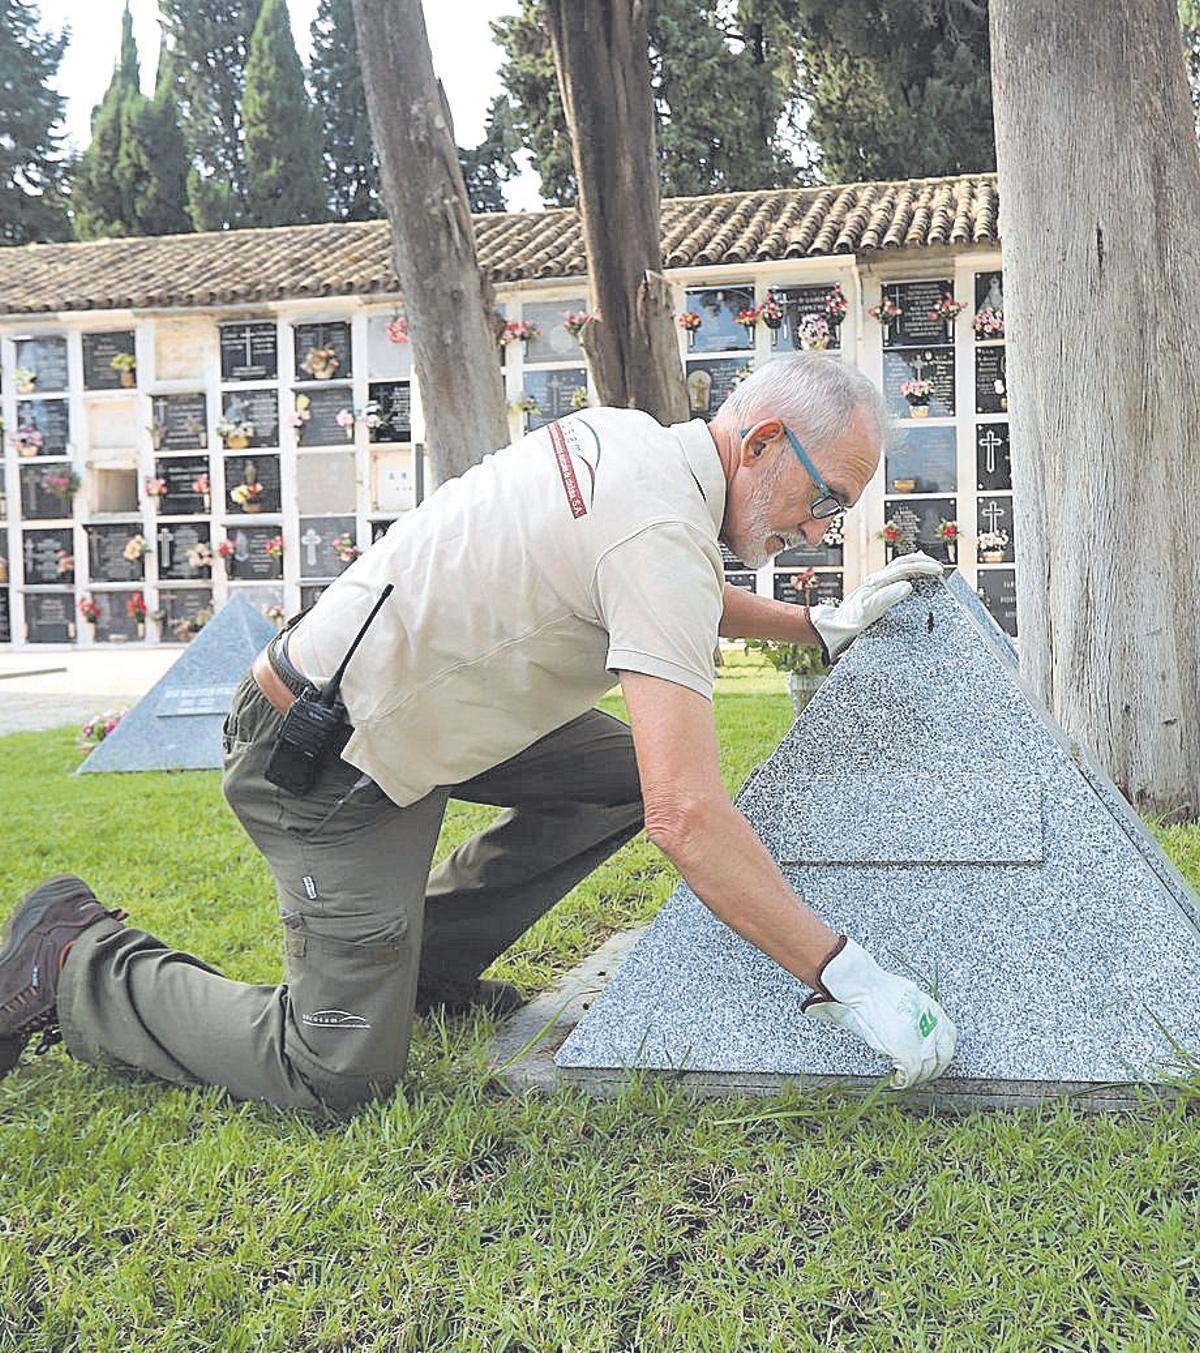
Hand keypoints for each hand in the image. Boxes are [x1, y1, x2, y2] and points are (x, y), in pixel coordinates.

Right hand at [802, 937, 956, 1088]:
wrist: (866, 989)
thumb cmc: (880, 989)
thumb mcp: (910, 997)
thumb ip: (919, 1014)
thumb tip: (915, 1025)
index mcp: (935, 1011)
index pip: (949, 1038)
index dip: (943, 1052)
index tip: (936, 1058)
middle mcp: (933, 1027)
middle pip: (942, 1057)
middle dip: (932, 1069)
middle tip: (921, 1074)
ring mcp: (922, 1041)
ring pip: (927, 1068)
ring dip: (917, 1077)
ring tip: (906, 1078)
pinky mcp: (908, 1053)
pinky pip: (911, 1073)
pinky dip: (903, 1081)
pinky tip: (896, 1080)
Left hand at [808, 550, 942, 661]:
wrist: (837, 626)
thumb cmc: (852, 619)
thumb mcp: (870, 608)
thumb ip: (888, 596)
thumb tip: (908, 586)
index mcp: (880, 579)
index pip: (905, 566)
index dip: (924, 566)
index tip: (939, 571)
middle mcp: (879, 579)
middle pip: (904, 562)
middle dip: (923, 562)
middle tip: (939, 569)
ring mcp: (879, 585)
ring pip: (900, 568)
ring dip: (917, 566)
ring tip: (932, 570)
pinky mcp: (879, 592)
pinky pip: (897, 578)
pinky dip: (910, 575)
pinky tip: (916, 581)